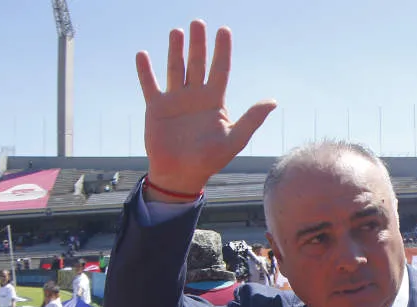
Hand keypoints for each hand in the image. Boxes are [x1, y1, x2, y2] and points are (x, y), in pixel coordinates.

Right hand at [136, 21, 276, 198]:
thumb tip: (273, 101)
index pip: (221, 70)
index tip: (224, 30)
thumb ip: (252, 119)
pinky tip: (142, 54)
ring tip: (177, 31)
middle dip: (198, 44)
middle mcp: (196, 96)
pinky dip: (145, 71)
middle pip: (198, 64)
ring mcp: (176, 100)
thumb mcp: (235, 139)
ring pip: (176, 69)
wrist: (181, 174)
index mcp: (215, 101)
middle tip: (198, 22)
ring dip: (176, 50)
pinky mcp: (156, 107)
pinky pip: (150, 85)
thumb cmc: (210, 159)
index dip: (223, 50)